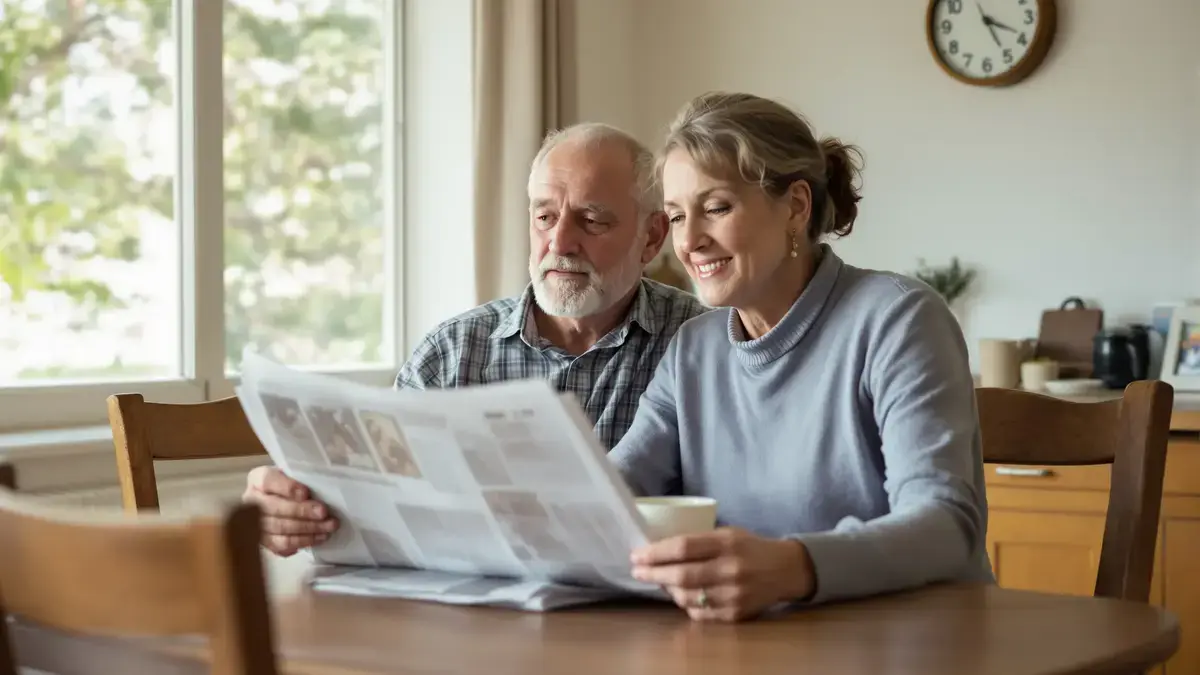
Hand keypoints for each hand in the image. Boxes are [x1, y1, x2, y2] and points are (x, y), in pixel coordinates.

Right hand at [242, 466, 338, 556]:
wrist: (282, 498)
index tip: (306, 493)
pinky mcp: (263, 541)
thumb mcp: (294, 474)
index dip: (287, 488)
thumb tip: (314, 495)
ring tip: (327, 529)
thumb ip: (301, 479)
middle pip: (274, 508)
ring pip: (279, 530)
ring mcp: (253, 523)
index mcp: (258, 479)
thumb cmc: (291, 484)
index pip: (268, 480)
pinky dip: (300, 543)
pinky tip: (317, 539)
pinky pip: (280, 546)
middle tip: (324, 513)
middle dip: (302, 512)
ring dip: (306, 531)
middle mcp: (251, 501)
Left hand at [629, 527, 815, 621]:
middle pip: (682, 574)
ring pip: (688, 597)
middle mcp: (731, 569)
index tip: (637, 555)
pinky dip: (685, 604)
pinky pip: (700, 613)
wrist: (785, 570)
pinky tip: (681, 594)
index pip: (684, 547)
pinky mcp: (736, 614)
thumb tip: (658, 550)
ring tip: (660, 581)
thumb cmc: (749, 547)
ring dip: (668, 589)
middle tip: (637, 571)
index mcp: (727, 543)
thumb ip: (698, 541)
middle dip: (654, 573)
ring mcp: (734, 595)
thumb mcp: (727, 534)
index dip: (656, 552)